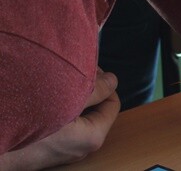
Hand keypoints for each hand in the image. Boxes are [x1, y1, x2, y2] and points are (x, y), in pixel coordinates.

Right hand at [1, 70, 119, 169]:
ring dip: (71, 98)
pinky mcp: (45, 149)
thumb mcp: (69, 100)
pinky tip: (45, 98)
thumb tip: (112, 81)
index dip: (104, 83)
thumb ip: (96, 90)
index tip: (90, 69)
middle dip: (88, 89)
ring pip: (76, 116)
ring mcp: (62, 150)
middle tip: (74, 73)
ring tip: (59, 83)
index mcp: (92, 137)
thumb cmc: (29, 123)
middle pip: (95, 109)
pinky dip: (58, 109)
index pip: (113, 103)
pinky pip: (60, 124)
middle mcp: (80, 148)